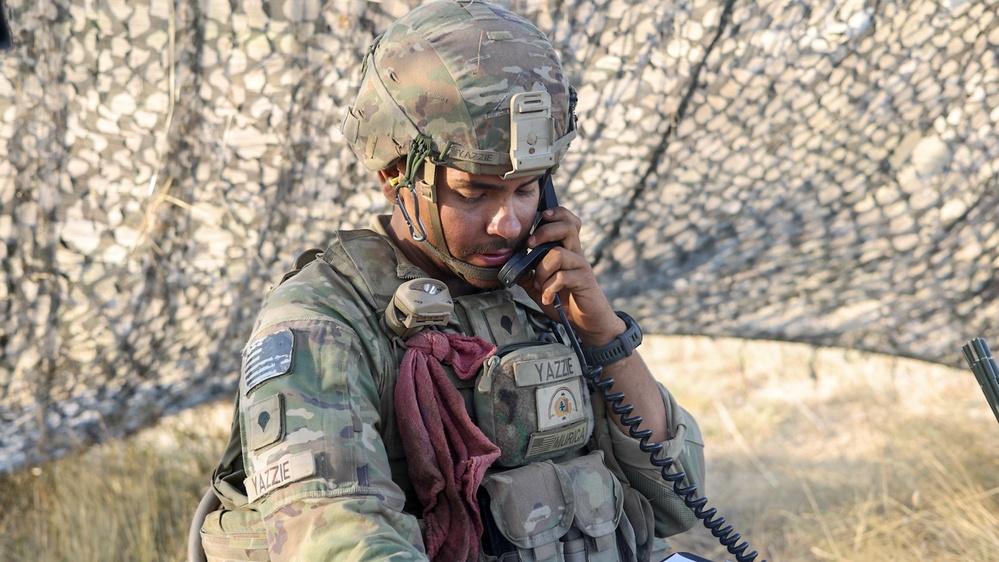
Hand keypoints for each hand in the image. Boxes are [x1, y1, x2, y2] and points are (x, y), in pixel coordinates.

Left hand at [516, 206, 625, 346]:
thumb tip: (511, 266)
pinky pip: (562, 276)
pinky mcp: (584, 281)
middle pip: (566, 227)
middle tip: (530, 245)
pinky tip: (548, 298)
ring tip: (540, 285)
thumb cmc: (567, 302)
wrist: (588, 323)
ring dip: (542, 270)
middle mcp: (576, 254)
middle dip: (544, 232)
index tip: (541, 217)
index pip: (568, 221)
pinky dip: (550, 288)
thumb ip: (529, 275)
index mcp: (567, 251)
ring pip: (558, 253)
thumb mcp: (541, 288)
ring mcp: (581, 267)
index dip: (556, 214)